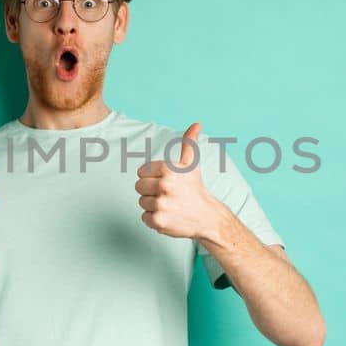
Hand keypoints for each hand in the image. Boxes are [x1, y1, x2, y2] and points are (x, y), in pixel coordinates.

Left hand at [136, 122, 222, 239]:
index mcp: (168, 170)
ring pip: (141, 202)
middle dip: (150, 191)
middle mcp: (163, 186)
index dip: (151, 177)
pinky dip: (153, 219)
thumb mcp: (191, 164)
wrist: (206, 217)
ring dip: (152, 205)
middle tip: (167, 195)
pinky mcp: (158, 221)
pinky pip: (144, 217)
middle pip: (138, 187)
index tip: (166, 182)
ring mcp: (161, 204)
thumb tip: (196, 124)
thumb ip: (189, 142)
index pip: (141, 172)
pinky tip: (168, 216)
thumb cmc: (195, 188)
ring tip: (169, 205)